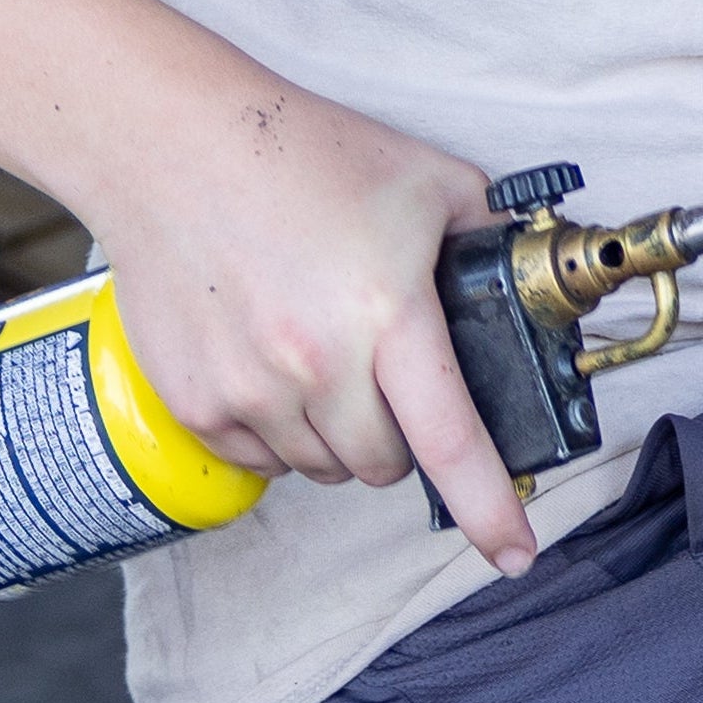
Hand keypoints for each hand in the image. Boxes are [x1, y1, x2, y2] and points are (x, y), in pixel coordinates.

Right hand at [69, 87, 540, 569]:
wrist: (174, 149)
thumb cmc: (302, 154)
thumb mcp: (428, 180)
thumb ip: (488, 235)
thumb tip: (528, 276)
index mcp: (387, 314)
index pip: (451, 438)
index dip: (490, 506)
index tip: (515, 553)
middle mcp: (317, 365)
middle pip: (385, 464)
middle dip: (401, 437)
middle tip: (389, 376)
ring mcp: (250, 391)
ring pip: (324, 468)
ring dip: (340, 437)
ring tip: (325, 355)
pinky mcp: (197, 404)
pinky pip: (262, 460)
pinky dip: (282, 433)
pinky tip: (275, 365)